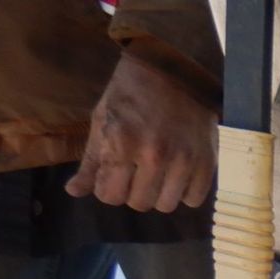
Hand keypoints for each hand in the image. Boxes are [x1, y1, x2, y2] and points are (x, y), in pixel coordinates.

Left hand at [64, 52, 216, 212]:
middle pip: (139, 204)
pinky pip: (193, 199)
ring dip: (159, 194)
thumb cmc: (130, 94)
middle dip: (133, 191)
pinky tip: (178, 174)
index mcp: (121, 143)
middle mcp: (153, 156)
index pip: (110, 195)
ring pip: (166, 205)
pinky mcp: (206, 163)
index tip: (113, 175)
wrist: (174, 71)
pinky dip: (184, 192)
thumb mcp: (102, 120)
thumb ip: (91, 160)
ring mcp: (183, 161)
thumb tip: (74, 191)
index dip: (108, 188)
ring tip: (158, 174)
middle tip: (135, 172)